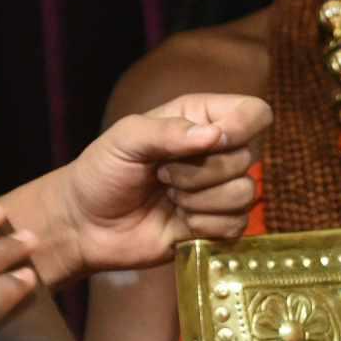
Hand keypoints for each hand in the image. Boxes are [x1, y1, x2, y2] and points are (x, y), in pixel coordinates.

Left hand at [15, 94, 271, 281]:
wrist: (85, 225)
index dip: (240, 129)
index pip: (254, 114)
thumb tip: (215, 136)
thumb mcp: (125, 139)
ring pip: (245, 195)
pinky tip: (178, 221)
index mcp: (201, 117)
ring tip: (169, 198)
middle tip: (162, 176)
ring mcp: (219, 191)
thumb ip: (167, 132)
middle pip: (248, 159)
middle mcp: (217, 151)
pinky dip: (204, 226)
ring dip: (201, 201)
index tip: (208, 142)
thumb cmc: (101, 172)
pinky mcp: (217, 226)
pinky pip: (236, 226)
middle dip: (201, 173)